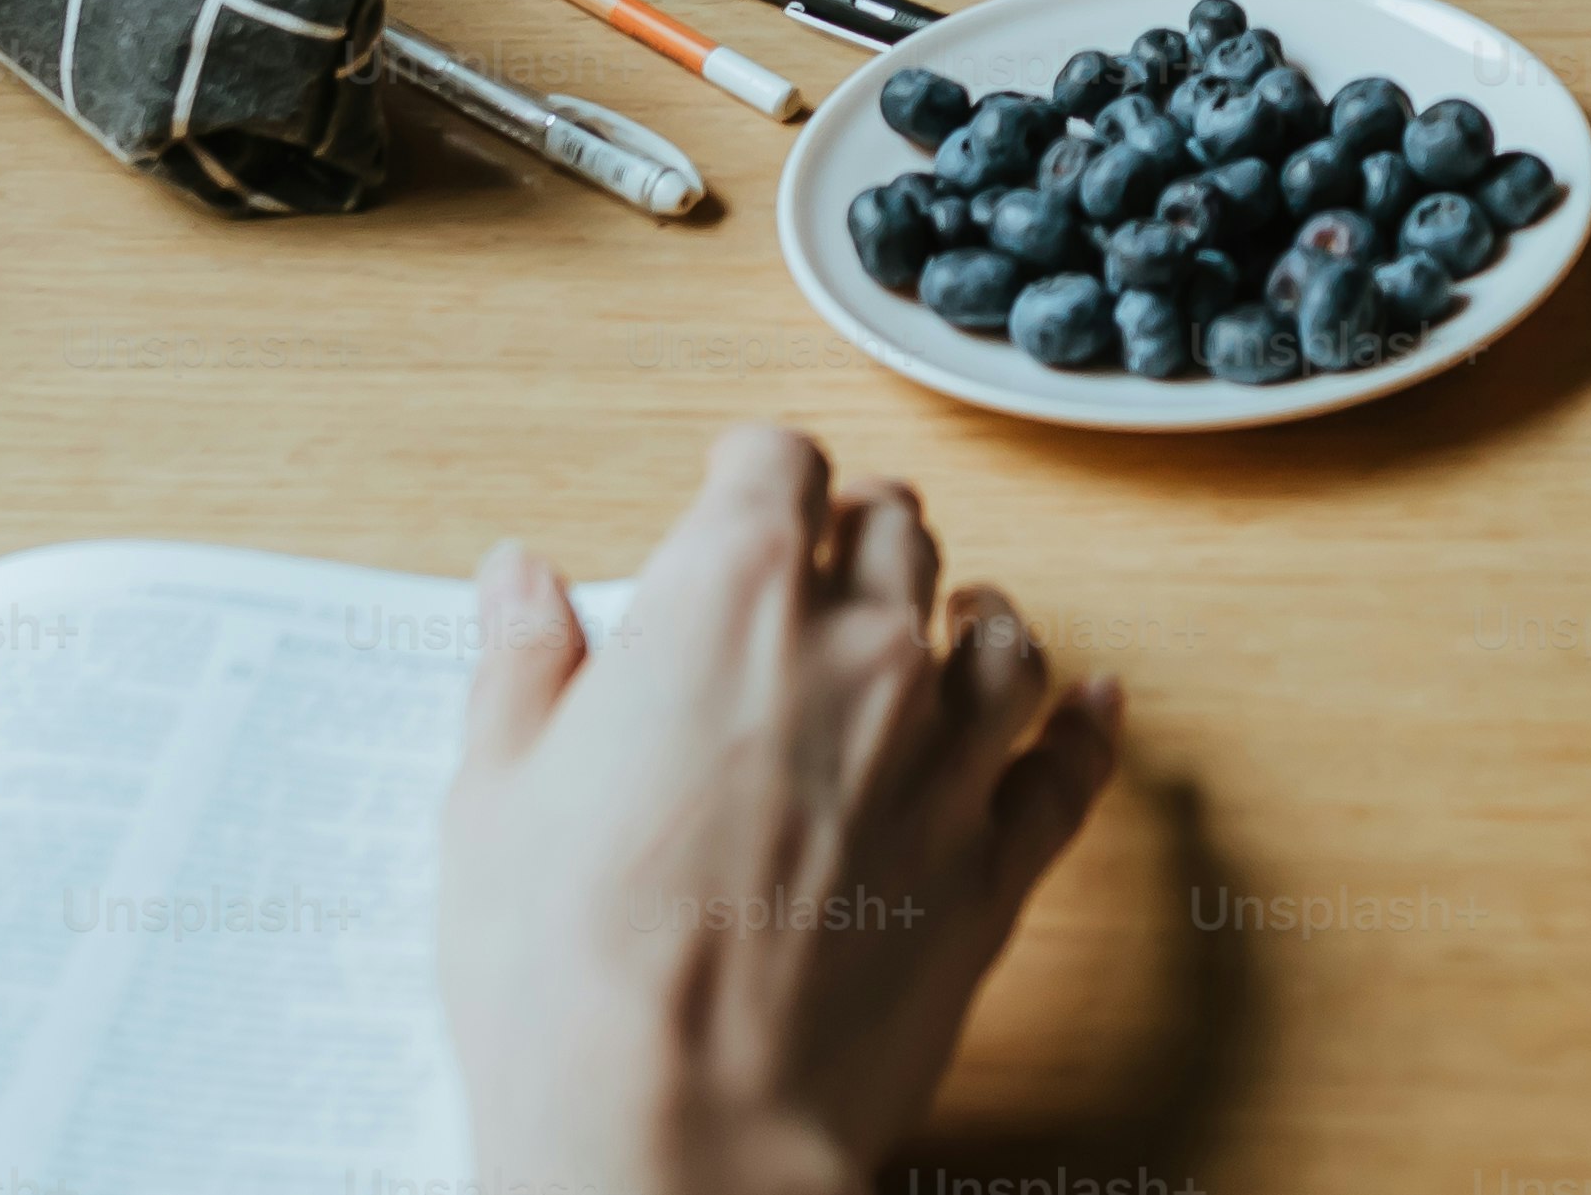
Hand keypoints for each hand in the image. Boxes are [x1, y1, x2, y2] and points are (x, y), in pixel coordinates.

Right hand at [440, 428, 1124, 1194]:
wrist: (680, 1130)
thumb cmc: (569, 973)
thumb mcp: (497, 795)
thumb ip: (525, 666)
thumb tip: (518, 579)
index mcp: (732, 599)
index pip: (780, 461)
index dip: (758, 469)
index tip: (739, 487)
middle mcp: (862, 647)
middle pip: (898, 528)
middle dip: (858, 532)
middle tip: (825, 564)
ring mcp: (947, 752)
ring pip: (1001, 632)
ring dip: (973, 617)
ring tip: (952, 626)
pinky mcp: (996, 860)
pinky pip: (1072, 765)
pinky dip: (1085, 727)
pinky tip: (1093, 706)